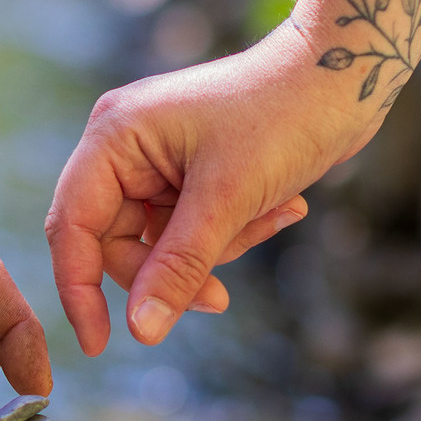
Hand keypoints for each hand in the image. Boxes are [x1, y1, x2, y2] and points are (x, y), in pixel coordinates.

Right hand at [46, 19, 375, 354]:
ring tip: (275, 215)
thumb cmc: (283, 116)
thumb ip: (178, 267)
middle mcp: (126, 146)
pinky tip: (284, 208)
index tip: (97, 344)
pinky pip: (194, 229)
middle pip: (118, 243)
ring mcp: (159, 160)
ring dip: (218, 249)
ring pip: (162, 244)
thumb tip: (141, 332)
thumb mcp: (228, 200)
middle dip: (175, 271)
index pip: (73, 227)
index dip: (79, 289)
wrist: (347, 75)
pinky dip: (235, 232)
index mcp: (114, 136)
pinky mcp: (192, 172)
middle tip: (221, 298)